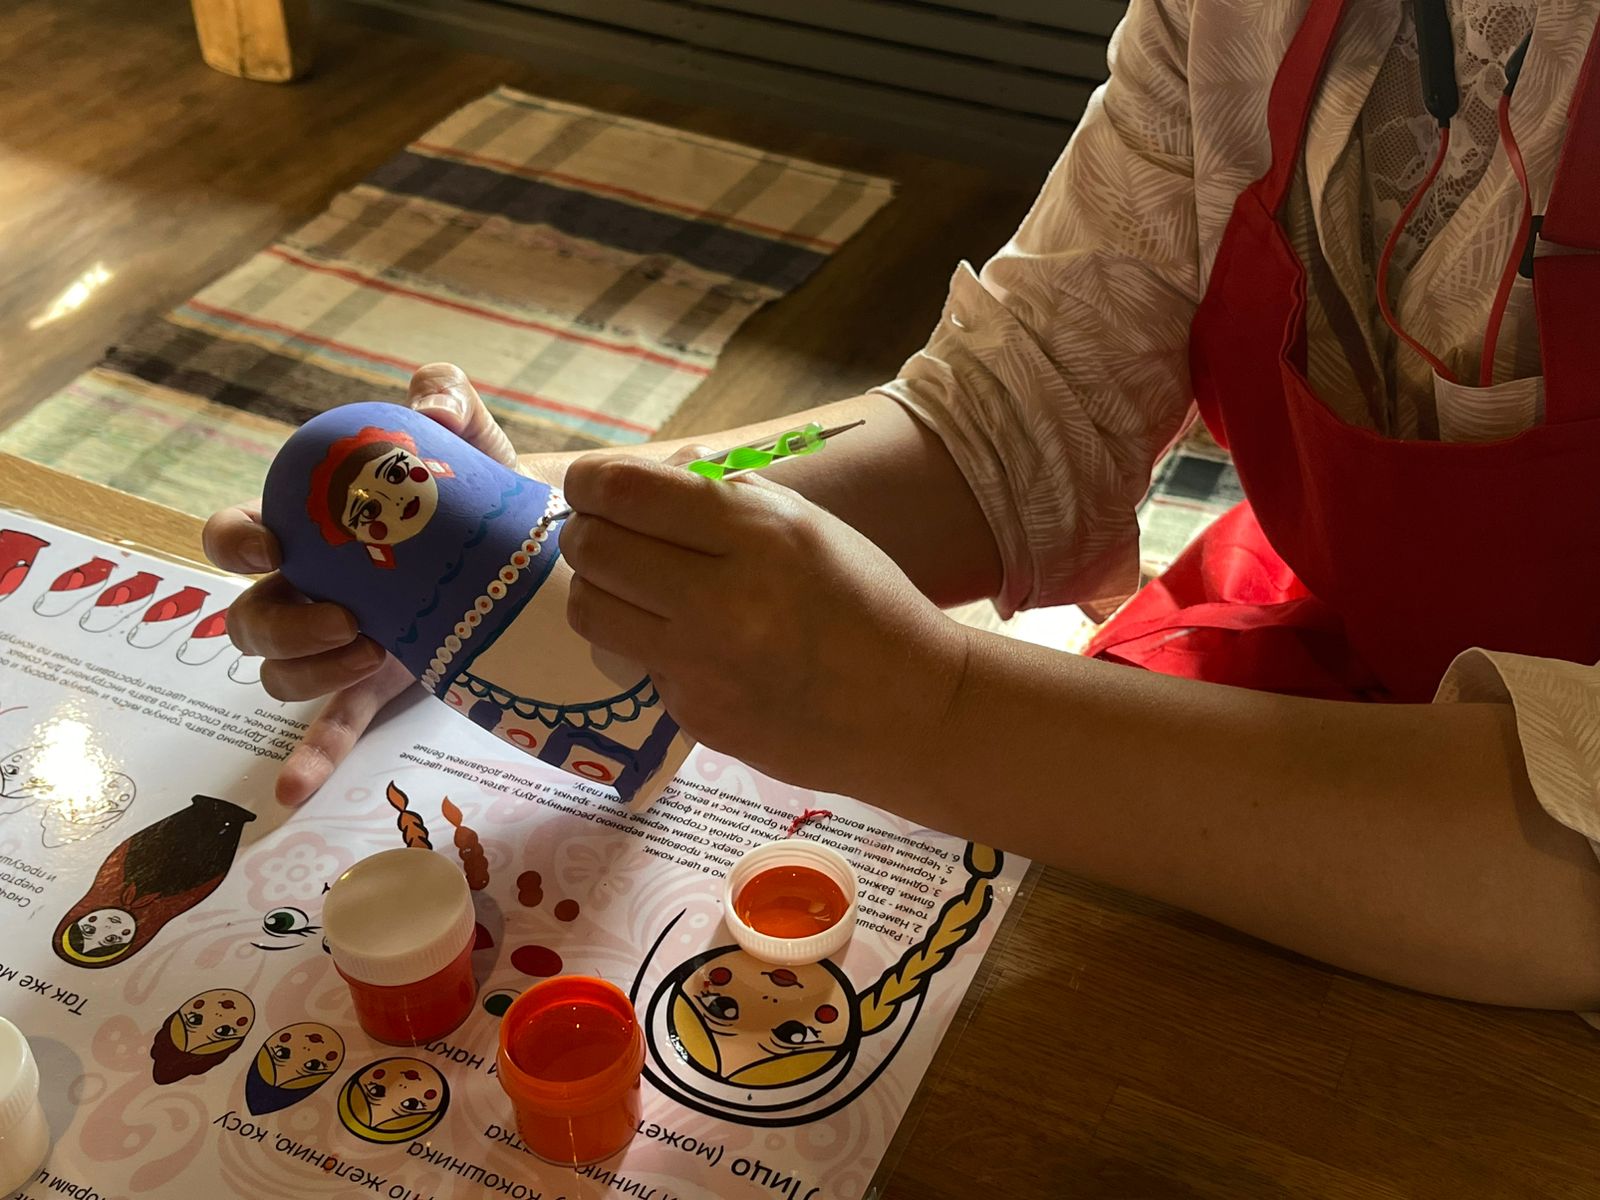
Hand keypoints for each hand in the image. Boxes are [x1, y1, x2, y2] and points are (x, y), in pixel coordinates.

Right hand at [203, 364, 544, 805]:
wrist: (535, 545)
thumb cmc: (479, 487)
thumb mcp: (469, 437)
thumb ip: (447, 400)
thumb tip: (432, 401)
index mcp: (313, 531)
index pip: (237, 535)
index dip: (234, 541)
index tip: (275, 542)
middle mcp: (312, 590)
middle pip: (248, 616)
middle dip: (278, 622)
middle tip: (345, 615)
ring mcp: (341, 644)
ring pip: (277, 673)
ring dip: (307, 672)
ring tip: (372, 653)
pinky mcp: (377, 688)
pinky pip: (329, 728)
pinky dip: (308, 758)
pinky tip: (292, 792)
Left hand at [559, 450, 970, 797]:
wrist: (913, 708)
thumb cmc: (865, 602)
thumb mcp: (809, 525)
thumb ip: (728, 495)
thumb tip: (654, 476)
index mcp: (758, 534)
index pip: (627, 492)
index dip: (589, 482)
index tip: (588, 486)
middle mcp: (723, 598)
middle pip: (593, 549)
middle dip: (585, 533)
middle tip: (603, 535)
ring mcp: (704, 665)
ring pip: (591, 609)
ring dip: (599, 589)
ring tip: (632, 588)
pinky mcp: (696, 717)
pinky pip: (638, 665)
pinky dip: (652, 648)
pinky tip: (699, 648)